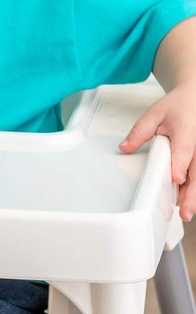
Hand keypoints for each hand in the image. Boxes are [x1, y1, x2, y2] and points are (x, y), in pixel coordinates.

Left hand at [119, 84, 195, 220]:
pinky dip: (192, 189)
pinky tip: (185, 201)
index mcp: (186, 132)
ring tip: (186, 212)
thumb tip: (124, 148)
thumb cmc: (177, 107)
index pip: (183, 152)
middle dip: (191, 194)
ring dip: (192, 196)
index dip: (179, 165)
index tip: (175, 178)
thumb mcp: (154, 114)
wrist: (194, 100)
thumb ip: (139, 132)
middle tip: (184, 211)